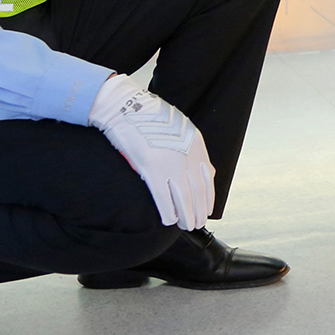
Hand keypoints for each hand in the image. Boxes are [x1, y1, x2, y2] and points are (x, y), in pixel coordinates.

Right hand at [88, 74, 215, 228]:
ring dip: (186, 216)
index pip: (208, 179)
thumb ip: (193, 151)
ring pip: (184, 198)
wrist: (125, 108)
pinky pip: (164, 198)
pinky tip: (168, 220)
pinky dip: (168, 212)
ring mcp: (171, 163)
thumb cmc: (149, 120)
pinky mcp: (153, 169)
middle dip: (198, 211)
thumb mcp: (181, 130)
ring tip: (185, 226)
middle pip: (197, 191)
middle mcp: (188, 155)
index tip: (207, 210)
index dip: (207, 198)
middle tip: (196, 224)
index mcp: (196, 145)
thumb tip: (208, 171)